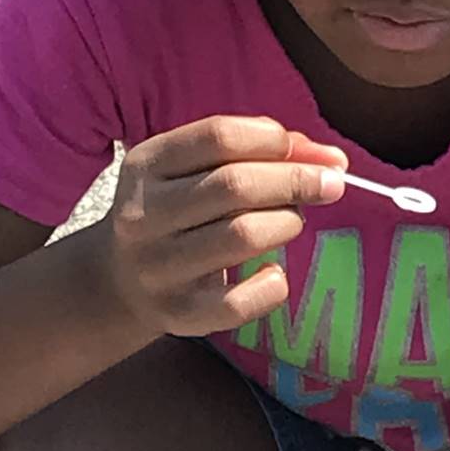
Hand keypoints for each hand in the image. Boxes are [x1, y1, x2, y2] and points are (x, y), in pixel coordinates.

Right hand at [94, 115, 347, 338]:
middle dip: (296, 181)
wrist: (119, 281)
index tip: (309, 153)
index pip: (219, 136)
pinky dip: (272, 285)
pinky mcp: (178, 313)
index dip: (275, 140)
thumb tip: (331, 160)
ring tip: (291, 222)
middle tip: (330, 185)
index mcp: (147, 165)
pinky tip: (273, 273)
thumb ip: (257, 153)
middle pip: (235, 185)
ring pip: (243, 236)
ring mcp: (158, 267)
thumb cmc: (177, 210)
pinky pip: (240, 302)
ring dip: (286, 223)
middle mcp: (143, 214)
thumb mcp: (195, 169)